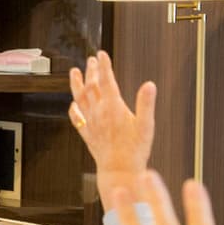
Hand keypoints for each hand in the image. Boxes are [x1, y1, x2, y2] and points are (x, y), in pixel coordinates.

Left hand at [69, 52, 156, 200]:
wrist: (119, 170)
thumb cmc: (136, 149)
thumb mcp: (146, 125)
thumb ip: (146, 104)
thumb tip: (150, 84)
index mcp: (113, 108)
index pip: (106, 81)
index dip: (104, 66)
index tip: (101, 54)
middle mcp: (98, 113)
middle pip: (92, 87)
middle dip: (91, 71)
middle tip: (91, 59)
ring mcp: (90, 123)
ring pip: (80, 99)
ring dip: (77, 84)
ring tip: (74, 72)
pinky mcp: (87, 133)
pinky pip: (77, 117)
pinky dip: (74, 107)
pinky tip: (73, 104)